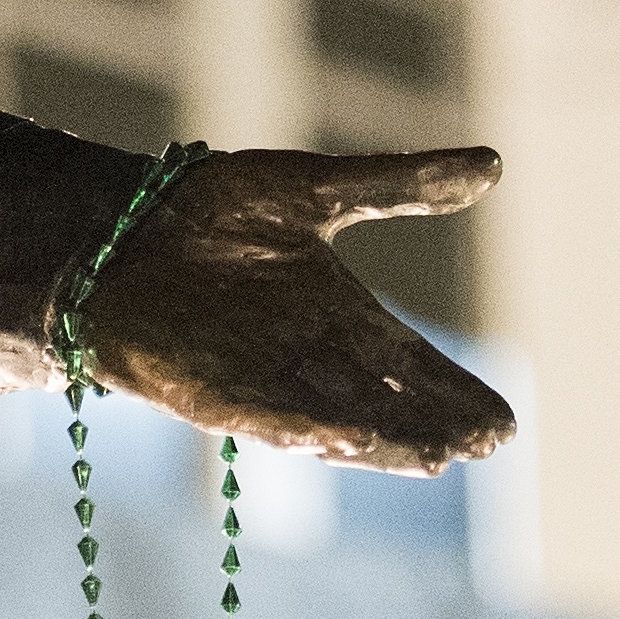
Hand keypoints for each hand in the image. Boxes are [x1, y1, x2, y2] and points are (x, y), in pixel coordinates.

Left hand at [70, 147, 512, 474]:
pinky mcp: (210, 396)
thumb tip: (493, 163)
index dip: (456, 391)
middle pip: (387, 402)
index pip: (414, 363)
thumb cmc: (211, 210)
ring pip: (338, 420)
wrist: (116, 228)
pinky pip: (266, 418)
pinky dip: (307, 430)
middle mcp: (313, 359)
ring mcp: (264, 382)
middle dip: (431, 423)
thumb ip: (398, 184)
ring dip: (383, 441)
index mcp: (344, 315)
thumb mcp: (313, 189)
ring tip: (434, 455)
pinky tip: (346, 441)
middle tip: (481, 440)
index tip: (504, 423)